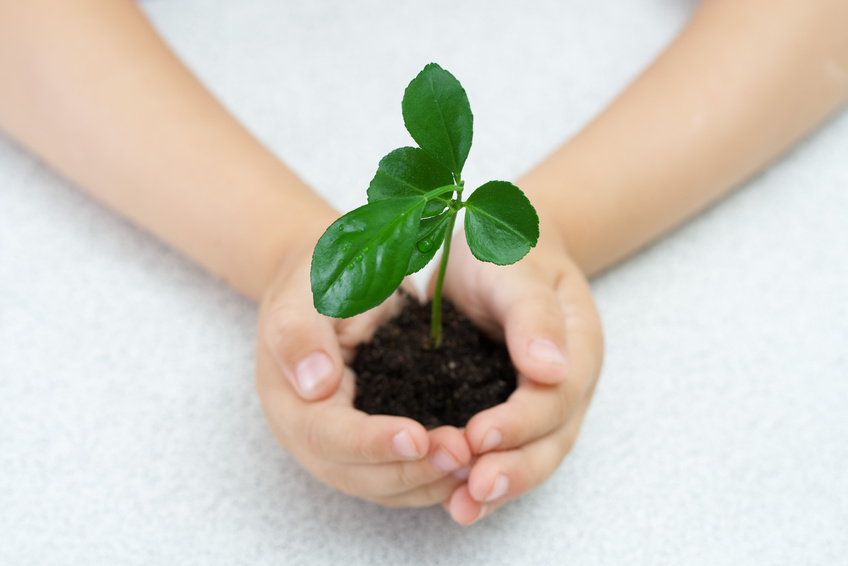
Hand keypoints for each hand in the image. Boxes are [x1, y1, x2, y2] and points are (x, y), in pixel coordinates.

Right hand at [254, 234, 471, 506]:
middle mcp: (310, 434)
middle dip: (410, 470)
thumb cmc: (318, 279)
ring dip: (427, 480)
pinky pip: (399, 477)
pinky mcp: (370, 445)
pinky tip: (470, 466)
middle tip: (462, 452)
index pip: (325, 436)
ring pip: (381, 485)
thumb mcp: (304, 290)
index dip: (370, 443)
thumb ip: (300, 331)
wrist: (330, 282)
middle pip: (355, 474)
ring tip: (474, 461)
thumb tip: (312, 384)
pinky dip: (433, 478)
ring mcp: (339, 446)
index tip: (416, 437)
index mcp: (287, 399)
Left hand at [436, 220, 603, 523]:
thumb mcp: (516, 266)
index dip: (522, 421)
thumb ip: (533, 313)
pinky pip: (502, 451)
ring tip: (462, 509)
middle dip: (515, 469)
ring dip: (499, 487)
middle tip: (474, 490)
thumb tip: (550, 369)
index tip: (481, 436)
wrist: (493, 247)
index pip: (559, 395)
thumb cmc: (505, 248)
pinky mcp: (506, 410)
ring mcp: (539, 402)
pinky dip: (481, 476)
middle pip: (552, 439)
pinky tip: (454, 500)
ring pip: (531, 455)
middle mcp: (565, 382)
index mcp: (578, 345)